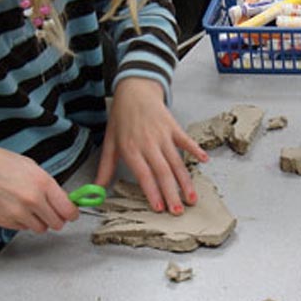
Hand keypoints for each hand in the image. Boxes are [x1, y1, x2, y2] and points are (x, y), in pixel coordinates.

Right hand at [0, 144, 79, 232]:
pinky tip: (17, 207)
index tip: (73, 213)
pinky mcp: (6, 222)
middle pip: (57, 223)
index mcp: (42, 183)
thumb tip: (62, 200)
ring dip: (40, 221)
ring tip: (32, 207)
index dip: (73, 213)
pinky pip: (23, 228)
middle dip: (57, 218)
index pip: (67, 209)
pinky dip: (24, 221)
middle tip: (53, 211)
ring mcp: (18, 213)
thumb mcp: (33, 167)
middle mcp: (32, 200)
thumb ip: (49, 186)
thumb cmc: (1, 164)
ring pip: (41, 228)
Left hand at [95, 78, 207, 214]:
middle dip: (172, 193)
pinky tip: (204, 161)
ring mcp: (163, 134)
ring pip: (176, 161)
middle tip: (178, 211)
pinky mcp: (173, 126)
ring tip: (191, 198)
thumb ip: (105, 168)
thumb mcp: (110, 142)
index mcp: (131, 148)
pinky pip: (186, 140)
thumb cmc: (122, 117)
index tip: (159, 208)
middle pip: (162, 172)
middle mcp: (148, 143)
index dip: (152, 192)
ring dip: (185, 181)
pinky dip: (196, 150)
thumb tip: (96, 190)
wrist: (134, 89)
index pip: (144, 174)